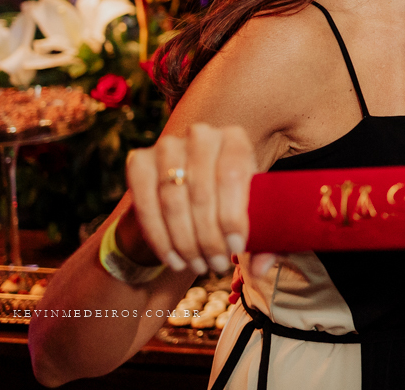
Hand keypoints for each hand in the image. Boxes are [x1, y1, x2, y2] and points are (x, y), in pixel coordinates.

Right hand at [125, 123, 273, 277]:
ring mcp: (166, 146)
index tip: (236, 248)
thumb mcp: (253, 214)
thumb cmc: (230, 202)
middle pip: (202, 192)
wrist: (188, 193)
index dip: (233, 215)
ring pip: (173, 202)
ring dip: (186, 242)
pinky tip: (174, 260)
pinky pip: (147, 205)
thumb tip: (261, 269)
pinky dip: (161, 238)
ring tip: (198, 266)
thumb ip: (266, 239)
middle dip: (209, 237)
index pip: (232, 175)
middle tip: (217, 265)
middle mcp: (200, 135)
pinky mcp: (138, 162)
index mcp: (235, 138)